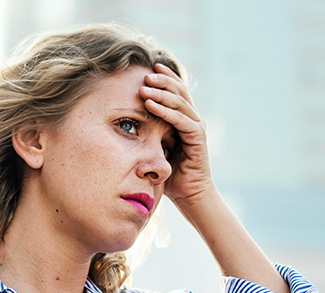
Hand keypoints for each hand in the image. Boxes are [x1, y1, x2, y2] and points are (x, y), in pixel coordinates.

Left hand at [139, 63, 213, 201]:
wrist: (189, 193)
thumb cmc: (171, 173)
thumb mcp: (156, 147)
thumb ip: (149, 132)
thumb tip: (127, 122)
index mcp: (184, 118)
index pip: (175, 91)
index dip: (164, 77)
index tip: (147, 67)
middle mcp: (192, 119)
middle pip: (179, 91)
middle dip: (161, 80)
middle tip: (144, 73)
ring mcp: (196, 127)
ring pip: (179, 102)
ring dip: (161, 93)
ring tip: (144, 86)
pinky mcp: (197, 138)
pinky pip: (181, 120)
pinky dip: (165, 111)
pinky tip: (150, 104)